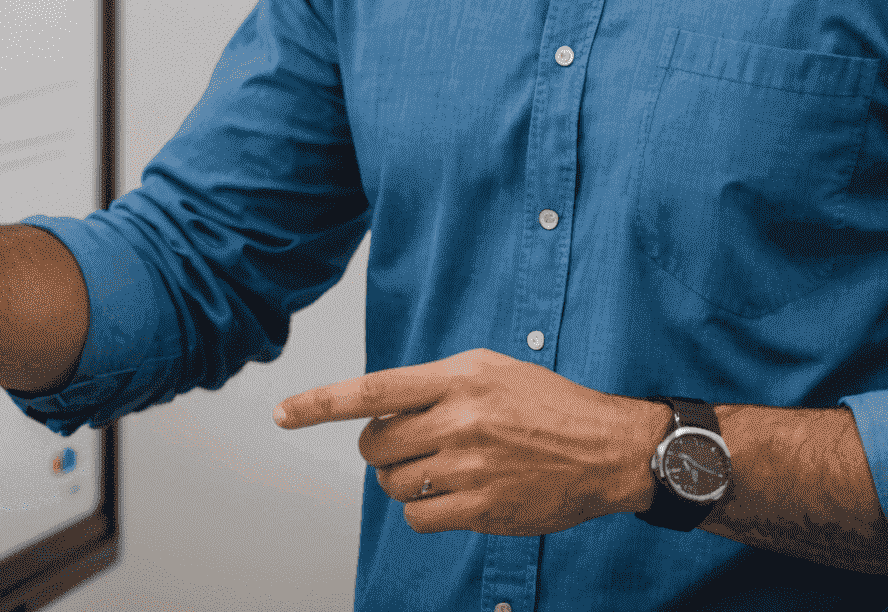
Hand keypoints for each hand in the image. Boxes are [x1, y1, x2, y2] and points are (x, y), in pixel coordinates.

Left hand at [274, 347, 662, 535]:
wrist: (606, 448)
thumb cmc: (546, 403)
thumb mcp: (491, 369)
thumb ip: (436, 382)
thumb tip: (382, 406)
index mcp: (458, 376)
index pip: (372, 390)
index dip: (320, 402)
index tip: (281, 413)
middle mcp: (459, 419)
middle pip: (376, 446)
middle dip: (381, 449)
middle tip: (411, 444)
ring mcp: (470, 467)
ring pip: (394, 484)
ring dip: (404, 480)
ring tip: (439, 467)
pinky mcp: (483, 508)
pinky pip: (420, 518)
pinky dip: (425, 510)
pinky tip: (454, 494)